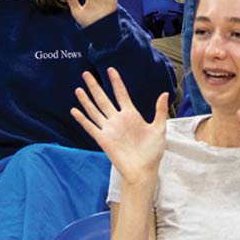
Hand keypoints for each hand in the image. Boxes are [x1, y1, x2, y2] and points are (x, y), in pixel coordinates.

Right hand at [72, 66, 168, 183]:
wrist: (143, 170)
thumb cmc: (152, 151)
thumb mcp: (159, 128)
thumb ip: (159, 111)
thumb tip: (164, 93)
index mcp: (131, 114)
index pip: (121, 93)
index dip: (116, 82)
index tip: (110, 69)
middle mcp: (118, 119)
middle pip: (103, 99)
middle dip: (95, 86)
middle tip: (87, 73)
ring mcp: (109, 129)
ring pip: (95, 110)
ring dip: (86, 100)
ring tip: (79, 88)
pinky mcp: (103, 140)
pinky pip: (91, 127)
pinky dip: (82, 119)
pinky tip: (75, 110)